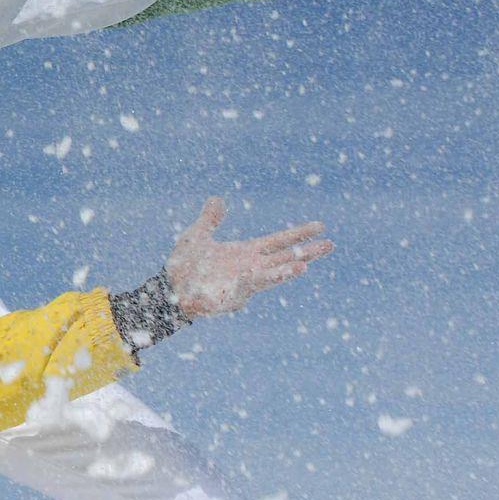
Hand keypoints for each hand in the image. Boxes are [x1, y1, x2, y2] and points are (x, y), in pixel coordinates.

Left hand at [165, 197, 332, 317]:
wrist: (168, 289)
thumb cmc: (184, 266)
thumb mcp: (196, 235)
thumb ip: (209, 220)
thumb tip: (216, 199)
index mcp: (247, 253)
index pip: (279, 242)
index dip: (299, 234)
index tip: (321, 226)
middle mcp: (250, 269)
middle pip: (284, 259)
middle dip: (306, 253)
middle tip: (330, 245)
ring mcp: (242, 285)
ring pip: (268, 278)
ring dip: (285, 273)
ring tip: (304, 266)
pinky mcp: (227, 299)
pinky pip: (239, 290)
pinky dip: (247, 282)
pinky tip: (251, 272)